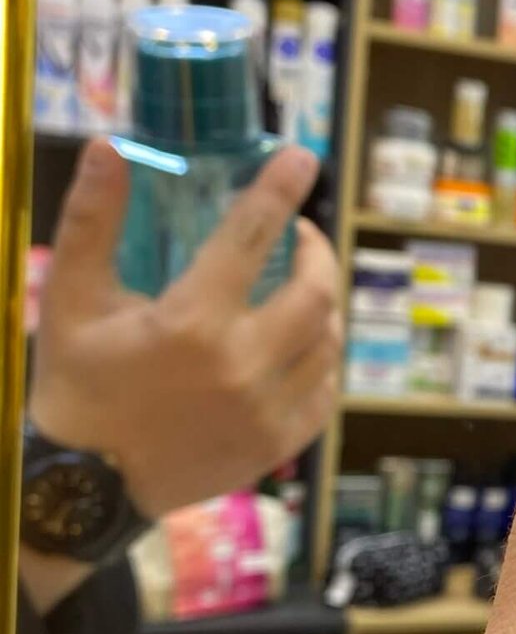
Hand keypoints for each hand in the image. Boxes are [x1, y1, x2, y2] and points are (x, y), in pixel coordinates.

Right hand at [29, 137, 341, 520]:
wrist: (82, 486)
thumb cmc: (76, 384)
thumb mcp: (69, 298)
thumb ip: (91, 221)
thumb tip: (107, 147)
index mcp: (190, 323)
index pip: (252, 237)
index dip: (280, 189)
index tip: (302, 158)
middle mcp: (240, 366)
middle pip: (317, 295)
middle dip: (318, 255)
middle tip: (302, 239)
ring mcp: (264, 412)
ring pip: (328, 345)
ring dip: (321, 310)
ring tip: (298, 292)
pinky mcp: (274, 447)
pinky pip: (324, 394)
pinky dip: (321, 364)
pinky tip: (301, 349)